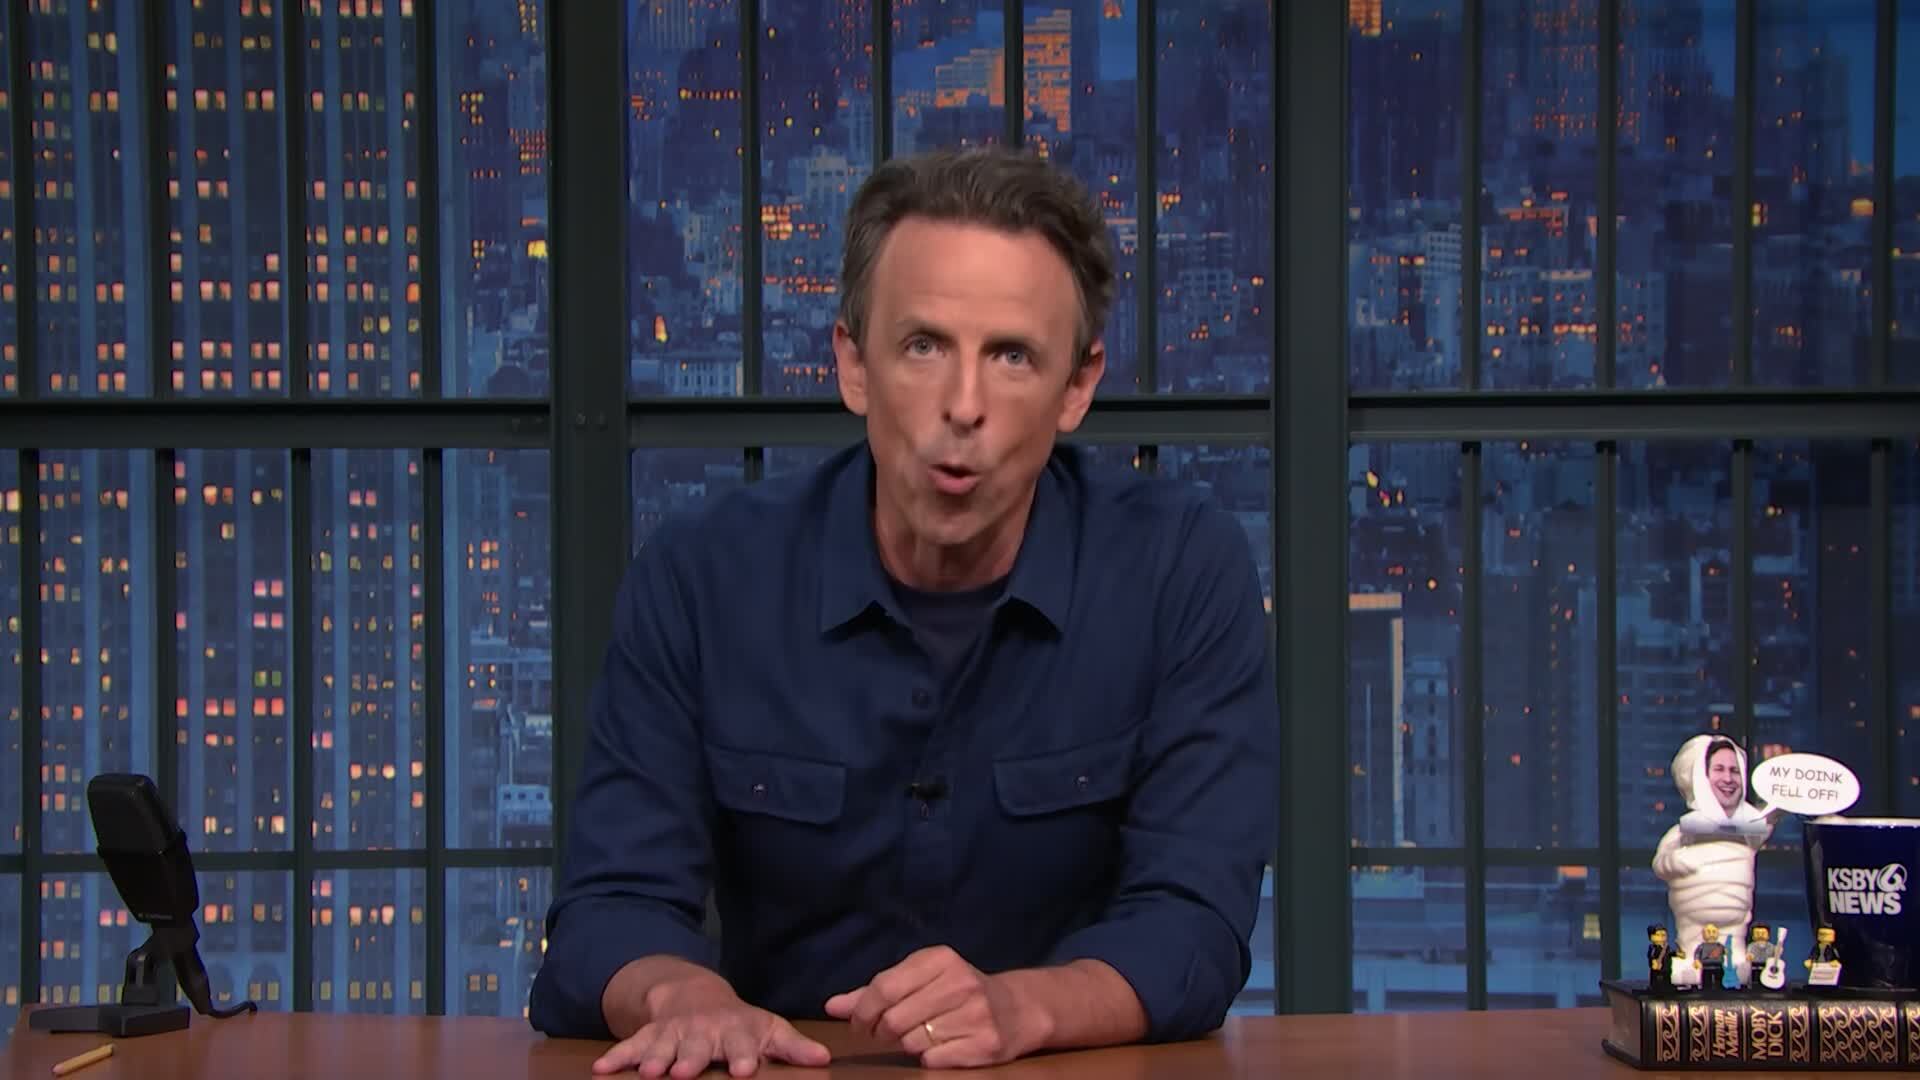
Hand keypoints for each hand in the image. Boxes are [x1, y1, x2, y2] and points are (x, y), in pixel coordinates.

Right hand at [593, 980, 829, 1078]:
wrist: (695, 996)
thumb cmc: (739, 1025)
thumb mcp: (768, 1030)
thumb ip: (792, 1047)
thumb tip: (825, 1059)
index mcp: (736, 1032)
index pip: (741, 1044)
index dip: (742, 1056)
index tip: (743, 1070)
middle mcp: (703, 1032)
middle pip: (697, 1047)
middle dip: (691, 1059)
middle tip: (685, 1073)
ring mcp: (673, 1034)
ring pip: (662, 1048)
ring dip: (655, 1060)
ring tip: (648, 1074)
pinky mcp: (649, 1037)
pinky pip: (630, 1047)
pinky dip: (615, 1057)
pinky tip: (600, 1071)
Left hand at [824, 946, 1042, 1068]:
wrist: (1017, 1009)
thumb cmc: (958, 992)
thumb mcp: (921, 979)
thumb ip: (875, 991)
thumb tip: (832, 1006)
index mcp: (941, 959)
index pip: (884, 987)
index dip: (863, 1011)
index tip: (859, 1024)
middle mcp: (960, 982)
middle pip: (895, 1019)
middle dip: (884, 1032)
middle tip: (889, 1033)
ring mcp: (976, 1014)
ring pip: (912, 1042)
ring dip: (908, 1045)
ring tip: (922, 1035)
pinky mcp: (985, 1044)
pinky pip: (933, 1060)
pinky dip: (929, 1058)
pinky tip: (942, 1046)